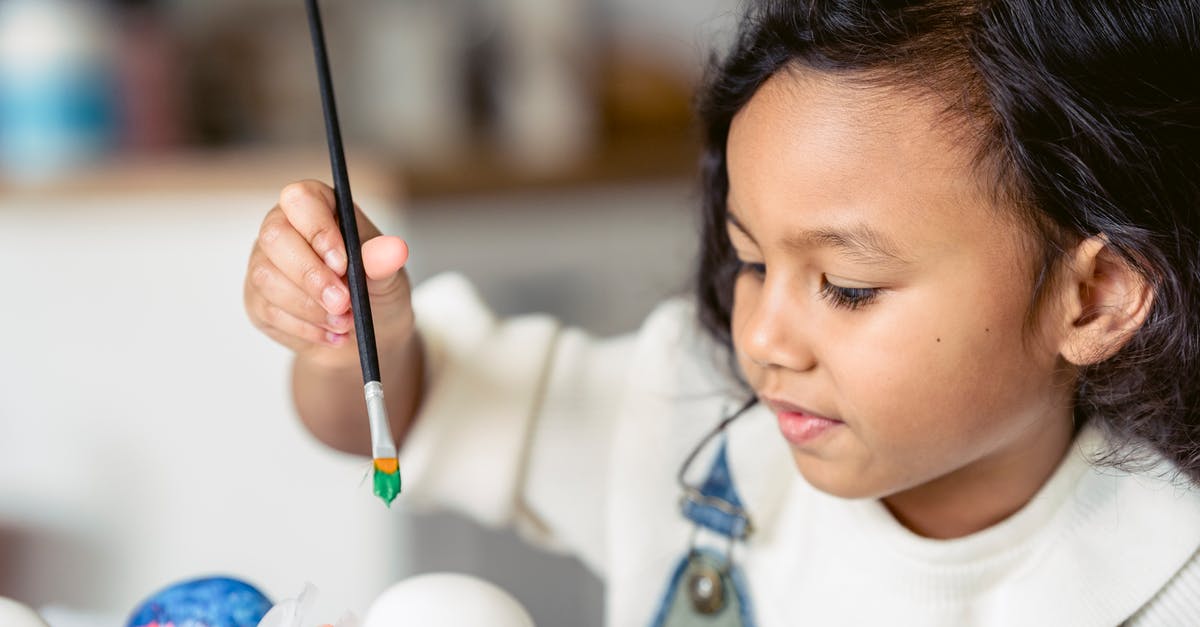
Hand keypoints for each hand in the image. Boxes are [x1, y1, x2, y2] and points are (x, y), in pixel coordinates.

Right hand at [245, 180, 413, 367]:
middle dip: (311, 275)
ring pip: (267, 277)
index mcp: (317, 206)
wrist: (365, 332)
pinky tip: (330, 333)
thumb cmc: (374, 290)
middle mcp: (283, 228)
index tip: (343, 263)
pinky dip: (305, 328)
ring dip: (310, 307)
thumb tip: (394, 250)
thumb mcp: (388, 275)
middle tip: (343, 303)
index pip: (301, 199)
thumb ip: (383, 262)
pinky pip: (268, 311)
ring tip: (345, 322)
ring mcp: (264, 263)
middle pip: (275, 237)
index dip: (318, 230)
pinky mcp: (257, 299)